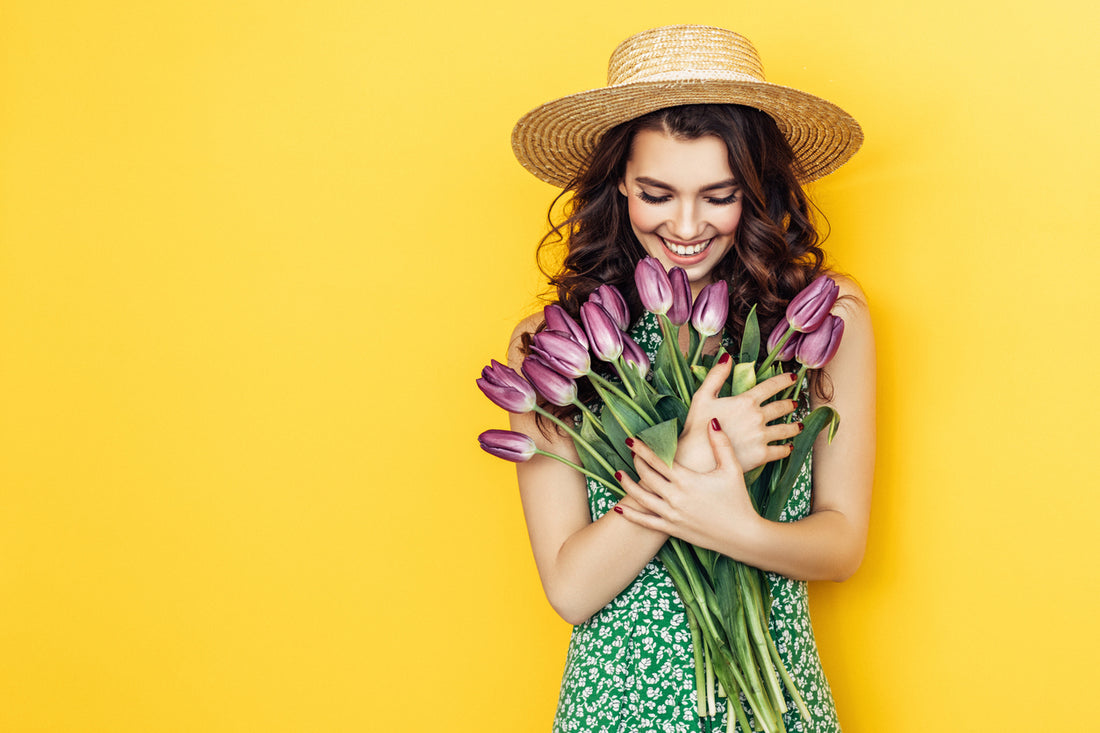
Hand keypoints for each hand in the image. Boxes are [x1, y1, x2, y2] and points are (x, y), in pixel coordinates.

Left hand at [615, 418, 761, 550]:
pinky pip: (646, 522)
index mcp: (688, 480)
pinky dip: (630, 515)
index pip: (658, 460)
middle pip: (647, 476)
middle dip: (637, 462)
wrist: (742, 536)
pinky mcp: (673, 529)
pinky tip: (618, 508)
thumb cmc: (738, 501)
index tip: (631, 439)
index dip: (643, 449)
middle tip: (631, 451)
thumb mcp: (732, 469)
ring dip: (627, 484)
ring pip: (642, 497)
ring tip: (617, 473)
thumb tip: (712, 421)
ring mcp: (672, 515)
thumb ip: (721, 444)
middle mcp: (676, 497)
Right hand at [675, 355, 801, 472]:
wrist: (697, 458)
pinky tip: (788, 447)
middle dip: (790, 404)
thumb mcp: (702, 396)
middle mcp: (758, 418)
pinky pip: (780, 451)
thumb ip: (716, 375)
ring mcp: (761, 437)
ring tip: (799, 425)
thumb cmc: (696, 427)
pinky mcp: (761, 455)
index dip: (783, 380)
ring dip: (794, 427)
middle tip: (795, 403)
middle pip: (781, 408)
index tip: (792, 377)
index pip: (771, 386)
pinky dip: (786, 449)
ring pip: (785, 430)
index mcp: (746, 402)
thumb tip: (726, 357)